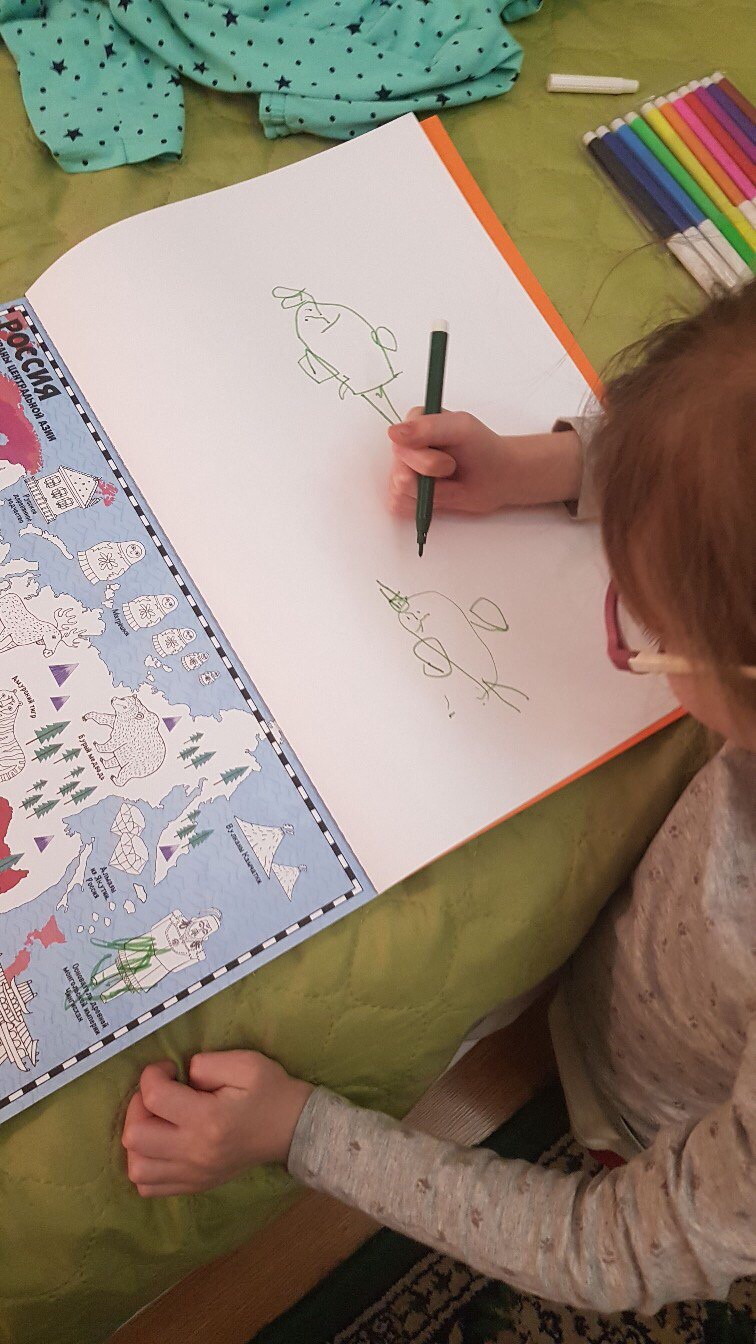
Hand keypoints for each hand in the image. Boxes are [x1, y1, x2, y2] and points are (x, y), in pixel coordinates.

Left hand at [122, 1053, 313, 1196]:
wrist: (292, 1130)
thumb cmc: (270, 1091)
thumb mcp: (246, 1063)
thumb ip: (207, 1064)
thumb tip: (180, 1075)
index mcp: (208, 1119)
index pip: (154, 1098)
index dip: (152, 1074)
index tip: (170, 1068)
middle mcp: (195, 1152)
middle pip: (135, 1136)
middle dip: (138, 1106)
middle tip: (159, 1093)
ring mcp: (193, 1174)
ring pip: (137, 1167)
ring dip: (138, 1139)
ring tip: (157, 1121)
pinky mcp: (194, 1185)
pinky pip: (149, 1186)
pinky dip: (144, 1164)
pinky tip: (160, 1144)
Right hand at [387, 410, 581, 516]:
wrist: (497, 476)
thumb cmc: (483, 449)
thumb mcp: (462, 429)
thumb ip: (428, 428)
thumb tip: (394, 433)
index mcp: (414, 422)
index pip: (400, 447)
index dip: (426, 460)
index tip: (449, 459)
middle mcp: (404, 446)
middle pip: (400, 475)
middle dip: (431, 479)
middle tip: (452, 469)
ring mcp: (402, 470)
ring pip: (399, 493)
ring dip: (429, 494)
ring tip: (447, 481)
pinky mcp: (405, 494)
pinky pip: (400, 507)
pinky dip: (423, 507)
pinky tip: (439, 495)